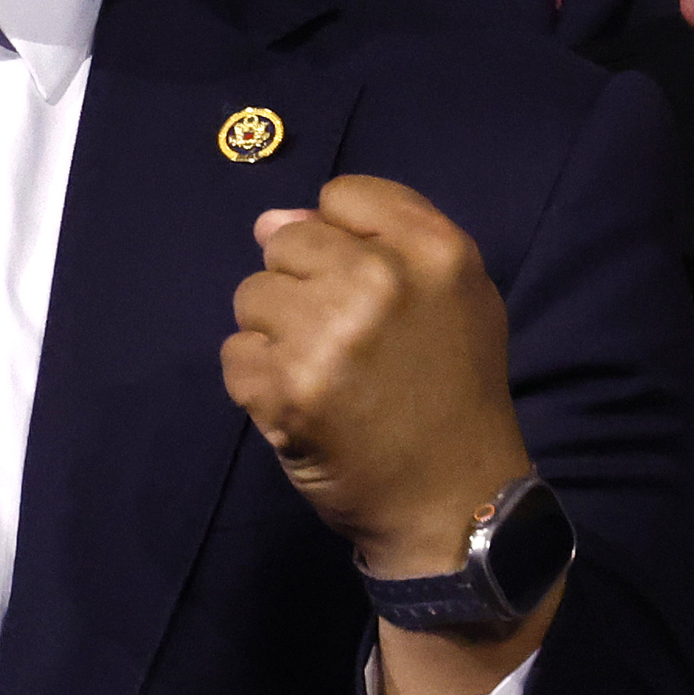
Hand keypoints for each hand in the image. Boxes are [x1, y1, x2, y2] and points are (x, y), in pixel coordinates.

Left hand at [222, 176, 551, 694]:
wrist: (454, 500)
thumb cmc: (455, 391)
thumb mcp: (459, 295)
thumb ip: (383, 236)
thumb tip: (271, 220)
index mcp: (436, 250)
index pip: (342, 194)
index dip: (342, 239)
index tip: (363, 286)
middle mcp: (381, 281)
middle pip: (286, 242)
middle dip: (302, 287)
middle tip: (341, 341)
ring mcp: (329, 336)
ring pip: (251, 297)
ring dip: (274, 336)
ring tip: (321, 375)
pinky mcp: (287, 390)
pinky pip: (235, 355)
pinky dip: (258, 384)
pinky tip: (300, 406)